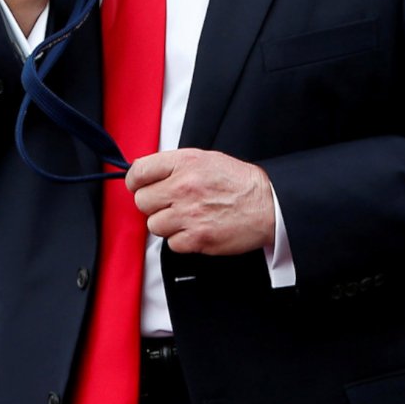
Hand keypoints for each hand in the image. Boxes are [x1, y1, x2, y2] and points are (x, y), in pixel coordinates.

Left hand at [125, 149, 273, 255]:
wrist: (268, 205)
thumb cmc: (239, 183)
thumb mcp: (206, 159)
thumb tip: (146, 175)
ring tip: (187, 218)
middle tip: (170, 204)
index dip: (136, 182)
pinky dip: (182, 240)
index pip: (139, 172)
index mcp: (185, 163)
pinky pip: (171, 244)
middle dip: (154, 205)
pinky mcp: (196, 238)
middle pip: (142, 202)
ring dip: (167, 224)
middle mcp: (184, 186)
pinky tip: (196, 230)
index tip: (140, 187)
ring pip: (154, 225)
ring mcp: (189, 214)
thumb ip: (175, 166)